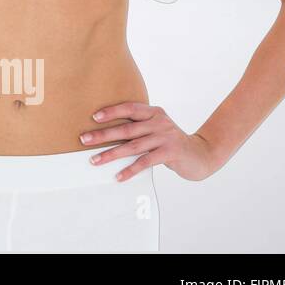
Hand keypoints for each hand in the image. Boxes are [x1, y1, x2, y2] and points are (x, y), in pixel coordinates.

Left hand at [79, 102, 222, 181]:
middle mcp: (159, 122)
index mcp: (154, 112)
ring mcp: (165, 137)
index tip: (93, 117)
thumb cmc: (170, 142)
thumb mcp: (157, 128)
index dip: (111, 111)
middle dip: (103, 135)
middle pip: (126, 128)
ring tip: (95, 160)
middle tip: (84, 139)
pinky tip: (118, 176)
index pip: (129, 108)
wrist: (200, 155)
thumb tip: (106, 132)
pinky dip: (130, 169)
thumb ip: (139, 126)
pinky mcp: (170, 153)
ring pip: (132, 146)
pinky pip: (145, 161)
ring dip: (111, 154)